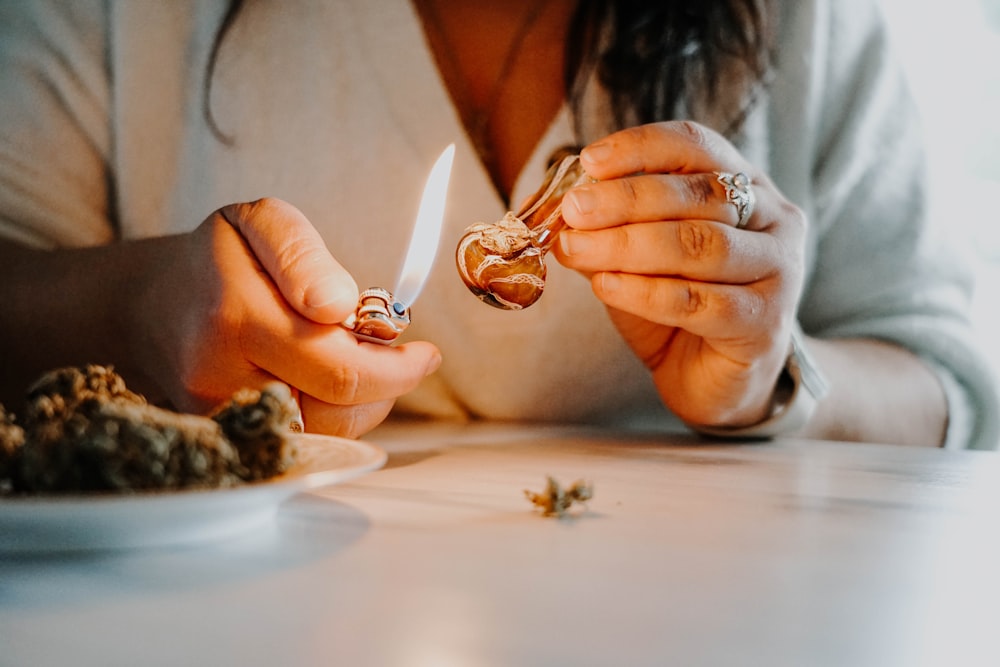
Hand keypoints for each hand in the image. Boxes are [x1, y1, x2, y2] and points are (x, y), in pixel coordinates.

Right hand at [134, 198, 440, 437]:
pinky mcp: (225, 439)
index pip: (340, 370)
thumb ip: (302, 256)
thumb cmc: (219, 259)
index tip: (426, 354)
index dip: (398, 369)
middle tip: (399, 356)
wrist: (149, 307)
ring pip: (324, 436)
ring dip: (361, 405)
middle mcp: (220, 378)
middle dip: (384, 386)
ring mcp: (218, 417)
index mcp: (236, 317)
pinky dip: (332, 418)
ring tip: (361, 363)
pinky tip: (331, 386)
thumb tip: (339, 305)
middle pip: (337, 411)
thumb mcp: (262, 223)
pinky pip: (301, 442)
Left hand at [553, 122, 806, 428]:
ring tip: (577, 249)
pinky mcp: (764, 324)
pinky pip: (699, 301)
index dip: (642, 147)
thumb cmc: (678, 309)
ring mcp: (778, 272)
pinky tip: (606, 286)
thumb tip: (560, 213)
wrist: (714, 381)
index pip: (697, 146)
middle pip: (699, 194)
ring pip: (700, 245)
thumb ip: (610, 230)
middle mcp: (774, 221)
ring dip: (628, 245)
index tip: (589, 162)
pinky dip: (644, 291)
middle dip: (626, 199)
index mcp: (747, 186)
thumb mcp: (637, 259)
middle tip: (574, 211)